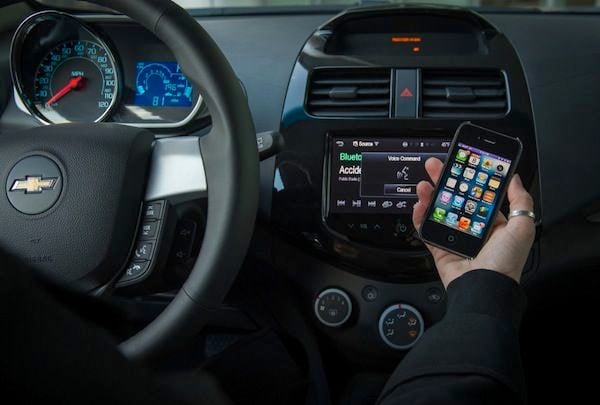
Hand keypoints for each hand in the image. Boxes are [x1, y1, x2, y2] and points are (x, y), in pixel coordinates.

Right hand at [413, 158, 535, 287]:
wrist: (483, 288)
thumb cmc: (505, 262)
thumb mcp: (522, 227)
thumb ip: (520, 201)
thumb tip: (514, 179)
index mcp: (492, 222)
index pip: (477, 193)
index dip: (468, 177)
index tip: (461, 163)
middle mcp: (472, 228)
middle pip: (454, 198)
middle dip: (444, 180)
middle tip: (435, 165)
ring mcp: (453, 237)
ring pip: (437, 210)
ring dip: (429, 195)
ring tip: (424, 184)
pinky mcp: (439, 247)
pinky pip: (426, 229)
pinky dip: (420, 217)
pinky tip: (419, 205)